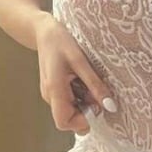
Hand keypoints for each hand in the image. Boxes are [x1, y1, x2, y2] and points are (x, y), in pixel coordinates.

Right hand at [36, 15, 116, 132]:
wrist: (42, 29)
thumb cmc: (59, 40)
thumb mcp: (80, 60)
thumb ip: (94, 84)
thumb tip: (109, 106)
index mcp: (54, 90)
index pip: (64, 122)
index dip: (81, 121)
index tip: (96, 107)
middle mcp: (50, 96)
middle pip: (69, 118)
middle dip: (86, 110)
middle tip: (96, 92)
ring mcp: (52, 93)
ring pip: (71, 109)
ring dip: (84, 101)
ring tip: (89, 80)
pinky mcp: (55, 88)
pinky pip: (70, 99)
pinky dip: (80, 94)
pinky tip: (83, 78)